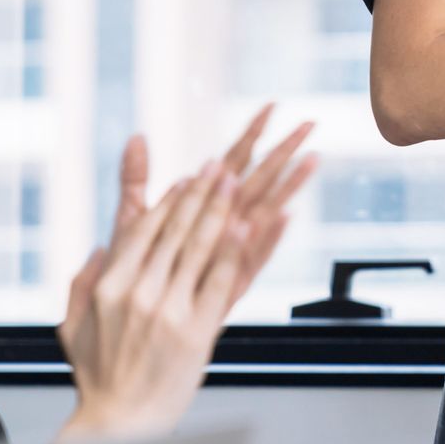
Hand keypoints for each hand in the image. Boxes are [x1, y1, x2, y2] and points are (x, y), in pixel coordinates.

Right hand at [56, 163, 252, 440]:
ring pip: (199, 247)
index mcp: (109, 287)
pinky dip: (233, 250)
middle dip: (199, 194)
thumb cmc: (99, 378)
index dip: (169, 202)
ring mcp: (168, 310)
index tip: (185, 180)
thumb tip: (98, 248)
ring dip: (219, 210)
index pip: (144, 231)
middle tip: (217, 167)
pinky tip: (246, 227)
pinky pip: (219, 280)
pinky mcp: (196, 330)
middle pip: (175, 231)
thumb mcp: (73, 327)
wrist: (121, 424)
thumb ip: (82, 283)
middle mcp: (138, 293)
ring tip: (234, 184)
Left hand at [107, 105, 318, 305]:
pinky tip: (286, 216)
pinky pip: (253, 257)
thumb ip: (136, 180)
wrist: (134, 339)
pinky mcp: (228, 286)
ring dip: (290, 186)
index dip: (251, 132)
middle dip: (283, 150)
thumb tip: (136, 136)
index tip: (272, 104)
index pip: (234, 160)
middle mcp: (224, 228)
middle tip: (310, 122)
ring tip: (313, 158)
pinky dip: (269, 238)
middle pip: (258, 179)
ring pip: (265, 212)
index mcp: (206, 208)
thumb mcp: (131, 223)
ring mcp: (228, 255)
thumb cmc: (133, 281)